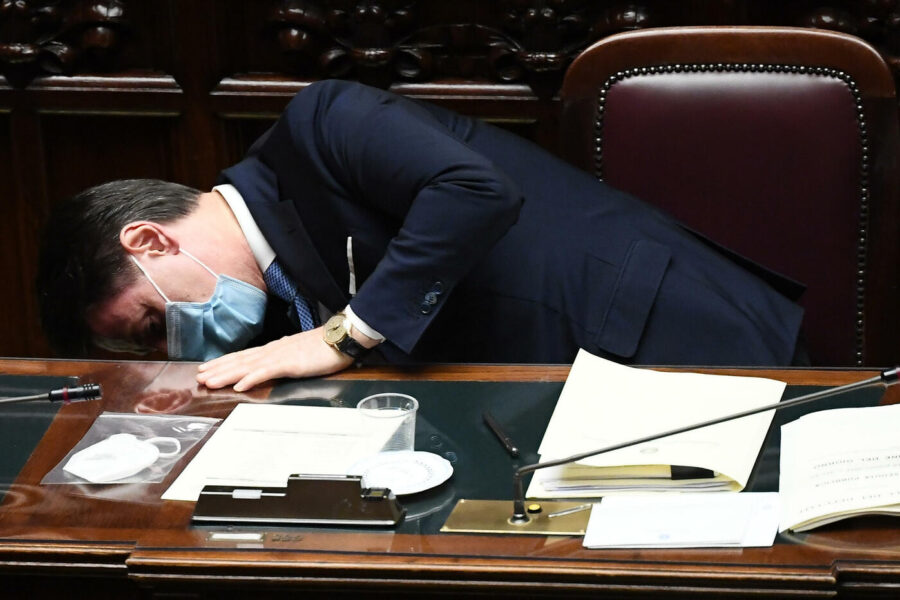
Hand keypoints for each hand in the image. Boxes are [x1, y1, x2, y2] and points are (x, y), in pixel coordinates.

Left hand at [196, 327, 353, 391]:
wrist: (342, 337)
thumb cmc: (326, 346)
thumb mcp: (301, 354)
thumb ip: (287, 359)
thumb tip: (276, 364)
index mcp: (275, 349)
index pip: (244, 356)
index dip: (224, 362)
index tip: (208, 368)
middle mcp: (273, 350)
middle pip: (240, 360)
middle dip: (218, 369)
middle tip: (199, 376)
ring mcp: (280, 356)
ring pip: (247, 366)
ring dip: (226, 374)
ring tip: (209, 381)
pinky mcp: (290, 363)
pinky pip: (266, 372)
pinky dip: (251, 378)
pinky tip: (239, 385)